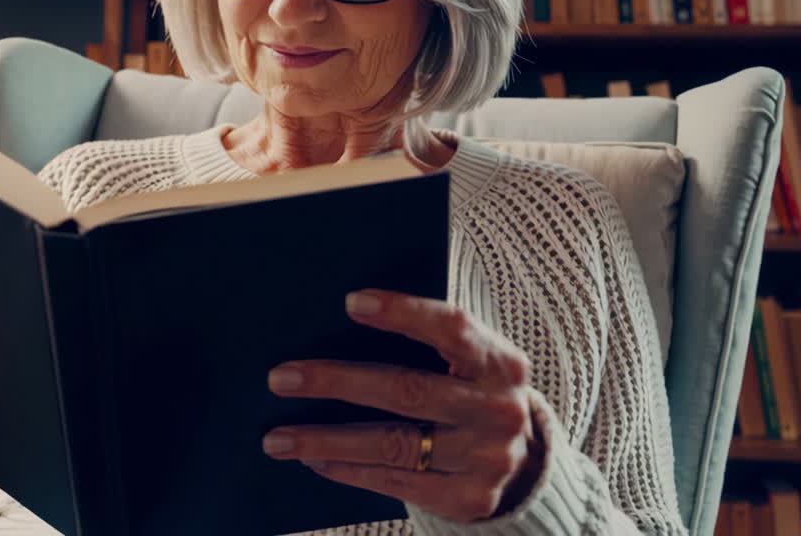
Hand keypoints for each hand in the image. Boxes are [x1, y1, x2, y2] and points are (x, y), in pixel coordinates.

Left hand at [262, 289, 545, 522]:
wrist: (522, 461)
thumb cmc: (470, 390)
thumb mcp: (469, 360)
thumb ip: (425, 342)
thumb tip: (336, 324)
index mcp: (501, 361)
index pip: (452, 327)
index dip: (403, 313)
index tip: (349, 302)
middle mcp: (499, 410)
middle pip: (408, 390)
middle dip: (337, 383)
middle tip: (281, 378)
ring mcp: (487, 459)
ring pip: (393, 444)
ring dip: (326, 440)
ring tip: (278, 438)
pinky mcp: (470, 498)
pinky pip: (396, 481)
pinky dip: (349, 470)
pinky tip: (315, 461)